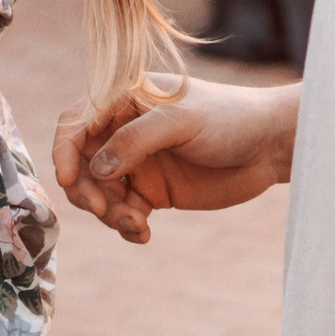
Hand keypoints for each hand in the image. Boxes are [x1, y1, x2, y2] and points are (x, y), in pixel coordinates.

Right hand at [48, 78, 298, 243]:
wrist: (271, 146)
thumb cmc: (228, 118)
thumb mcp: (180, 121)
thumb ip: (136, 140)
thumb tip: (96, 168)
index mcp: (124, 101)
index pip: (76, 122)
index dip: (63, 150)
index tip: (67, 180)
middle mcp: (123, 131)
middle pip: (81, 163)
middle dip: (85, 190)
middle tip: (103, 210)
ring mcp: (137, 163)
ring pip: (100, 193)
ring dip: (109, 213)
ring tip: (136, 225)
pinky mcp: (154, 191)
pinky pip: (125, 213)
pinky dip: (127, 227)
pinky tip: (144, 234)